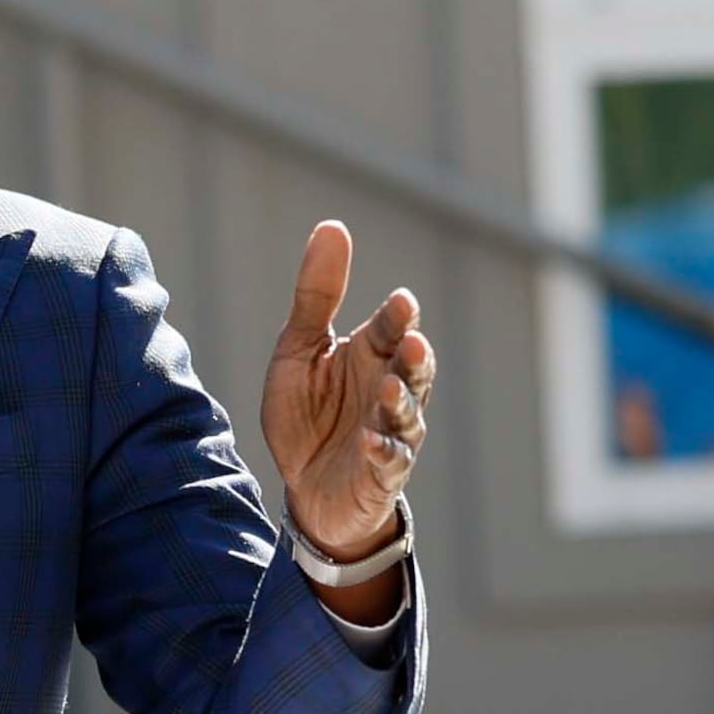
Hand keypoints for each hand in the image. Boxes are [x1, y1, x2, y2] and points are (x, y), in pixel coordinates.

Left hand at [260, 221, 432, 587]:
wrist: (305, 488)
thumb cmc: (309, 414)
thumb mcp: (300, 350)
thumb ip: (316, 295)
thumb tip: (332, 226)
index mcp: (372, 354)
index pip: (391, 328)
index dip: (397, 318)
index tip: (400, 302)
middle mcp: (390, 389)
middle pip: (413, 369)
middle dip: (413, 357)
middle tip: (412, 342)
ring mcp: (392, 432)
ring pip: (407, 414)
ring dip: (401, 402)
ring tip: (390, 389)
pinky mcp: (382, 473)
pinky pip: (389, 461)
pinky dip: (382, 451)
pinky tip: (370, 442)